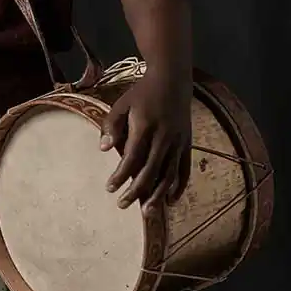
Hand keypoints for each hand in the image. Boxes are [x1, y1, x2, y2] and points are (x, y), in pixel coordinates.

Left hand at [99, 68, 191, 213]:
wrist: (172, 78)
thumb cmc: (142, 93)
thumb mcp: (121, 104)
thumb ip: (111, 126)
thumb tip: (103, 149)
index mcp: (145, 126)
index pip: (132, 157)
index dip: (120, 175)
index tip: (109, 187)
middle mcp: (164, 136)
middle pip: (150, 170)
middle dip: (135, 190)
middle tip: (121, 204)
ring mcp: (178, 141)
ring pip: (169, 174)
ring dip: (157, 195)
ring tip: (146, 212)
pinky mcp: (187, 144)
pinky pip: (185, 169)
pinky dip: (179, 187)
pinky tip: (170, 201)